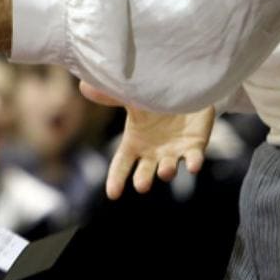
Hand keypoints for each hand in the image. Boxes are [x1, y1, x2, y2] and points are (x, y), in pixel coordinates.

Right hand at [89, 85, 214, 199]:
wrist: (183, 92)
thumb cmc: (153, 99)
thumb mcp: (132, 98)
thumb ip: (111, 96)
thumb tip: (83, 86)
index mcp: (134, 143)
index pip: (122, 164)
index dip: (117, 179)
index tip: (112, 194)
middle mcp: (153, 153)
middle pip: (145, 171)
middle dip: (143, 179)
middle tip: (141, 185)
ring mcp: (174, 152)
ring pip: (169, 167)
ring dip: (167, 171)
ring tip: (165, 171)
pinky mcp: (195, 147)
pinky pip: (195, 158)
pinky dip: (194, 163)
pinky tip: (194, 166)